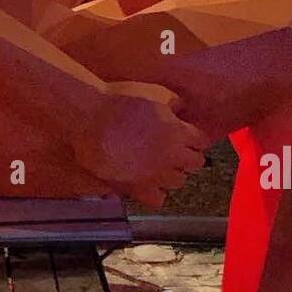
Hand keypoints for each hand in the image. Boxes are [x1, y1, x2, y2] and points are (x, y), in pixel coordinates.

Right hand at [74, 81, 209, 206]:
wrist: (89, 117)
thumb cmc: (118, 101)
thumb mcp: (153, 92)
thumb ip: (173, 101)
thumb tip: (182, 108)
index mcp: (178, 132)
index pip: (202, 141)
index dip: (194, 137)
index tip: (186, 135)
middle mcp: (170, 156)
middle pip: (195, 164)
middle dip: (187, 156)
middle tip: (174, 150)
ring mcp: (154, 173)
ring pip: (178, 182)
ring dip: (173, 173)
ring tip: (159, 164)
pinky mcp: (136, 187)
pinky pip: (158, 199)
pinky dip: (156, 192)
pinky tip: (147, 180)